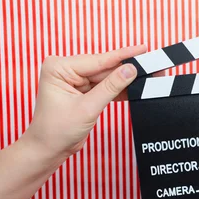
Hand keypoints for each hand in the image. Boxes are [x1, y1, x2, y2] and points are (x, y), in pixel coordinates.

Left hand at [23, 46, 145, 159]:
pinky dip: (119, 89)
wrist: (49, 150)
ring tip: (147, 75)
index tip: (141, 49)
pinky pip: (105, 86)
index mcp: (58, 67)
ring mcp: (74, 80)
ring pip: (106, 76)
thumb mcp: (87, 108)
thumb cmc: (56, 131)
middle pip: (103, 67)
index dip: (122, 56)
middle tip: (150, 64)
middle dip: (126, 68)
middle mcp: (65, 70)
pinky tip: (135, 87)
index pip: (96, 60)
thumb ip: (110, 88)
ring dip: (125, 79)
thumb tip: (130, 70)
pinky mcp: (83, 91)